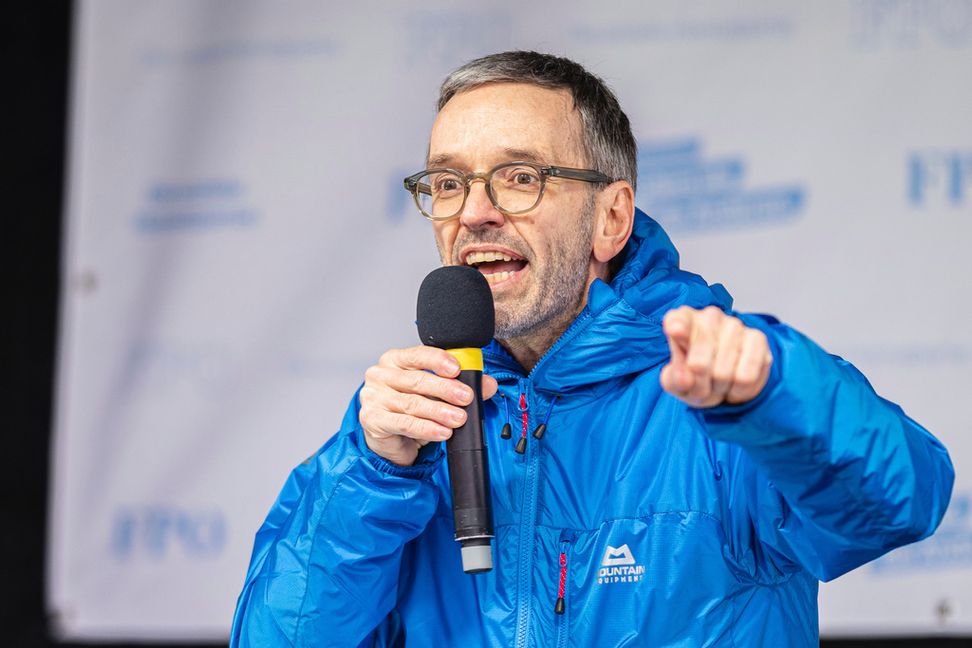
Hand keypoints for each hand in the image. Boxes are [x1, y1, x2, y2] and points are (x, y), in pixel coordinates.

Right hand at [359, 346, 498, 465]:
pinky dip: (426, 428)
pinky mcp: (373, 419)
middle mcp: (381, 375)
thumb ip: (460, 385)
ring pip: (412, 404)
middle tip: (466, 397)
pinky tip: (442, 432)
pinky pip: (404, 424)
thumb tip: (488, 384)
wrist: (389, 438)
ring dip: (439, 411)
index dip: (437, 360)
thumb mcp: (436, 394)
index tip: (457, 369)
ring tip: (459, 418)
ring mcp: (374, 397)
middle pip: (416, 380)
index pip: (417, 355)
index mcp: (395, 360)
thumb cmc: (410, 409)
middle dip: (445, 389)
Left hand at [660, 306, 772, 408]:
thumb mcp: (676, 381)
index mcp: (680, 320)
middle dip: (699, 384)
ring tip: (717, 381)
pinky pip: (746, 377)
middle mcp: (708, 317)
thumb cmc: (694, 374)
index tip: (674, 331)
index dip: (677, 329)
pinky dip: (738, 390)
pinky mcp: (757, 338)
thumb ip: (675, 379)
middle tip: (701, 383)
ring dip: (719, 387)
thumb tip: (685, 379)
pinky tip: (734, 383)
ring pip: (723, 373)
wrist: (723, 381)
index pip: (676, 322)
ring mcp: (734, 325)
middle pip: (699, 363)